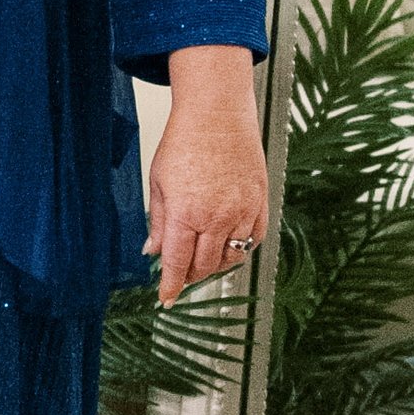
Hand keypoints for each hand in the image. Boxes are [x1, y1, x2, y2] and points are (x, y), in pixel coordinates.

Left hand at [146, 45, 268, 305]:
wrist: (217, 114)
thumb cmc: (184, 142)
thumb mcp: (159, 183)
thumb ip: (158, 221)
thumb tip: (153, 251)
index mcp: (186, 212)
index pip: (178, 262)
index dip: (171, 286)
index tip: (167, 299)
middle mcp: (217, 216)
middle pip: (205, 265)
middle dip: (191, 275)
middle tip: (182, 274)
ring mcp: (242, 211)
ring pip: (232, 257)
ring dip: (215, 264)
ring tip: (202, 257)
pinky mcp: (260, 202)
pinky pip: (254, 239)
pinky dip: (241, 248)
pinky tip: (227, 243)